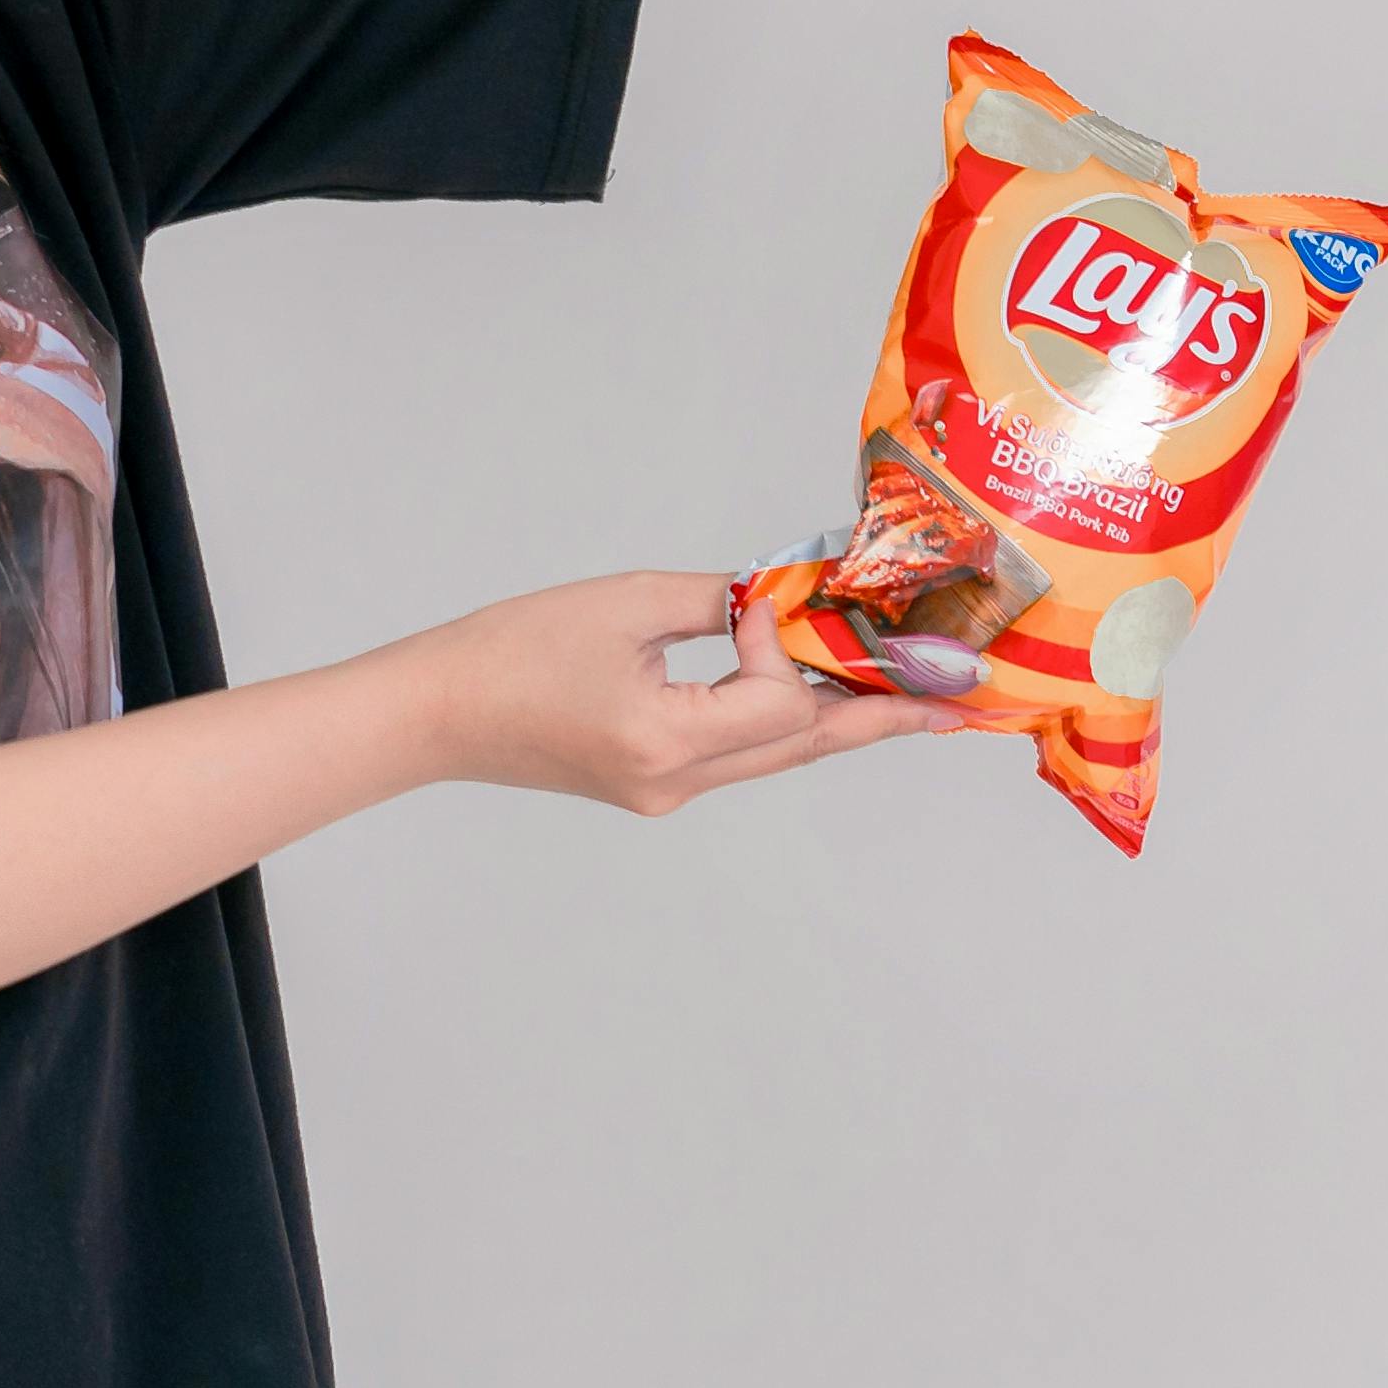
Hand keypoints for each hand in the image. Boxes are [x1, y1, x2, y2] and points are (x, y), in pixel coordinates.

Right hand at [385, 572, 936, 813]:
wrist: (434, 714)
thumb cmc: (510, 653)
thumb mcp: (623, 605)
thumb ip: (712, 601)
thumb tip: (778, 596)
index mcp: (667, 744)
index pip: (779, 703)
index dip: (791, 649)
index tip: (762, 601)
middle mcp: (676, 783)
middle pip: (801, 747)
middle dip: (880, 719)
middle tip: (954, 705)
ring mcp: (665, 792)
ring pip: (773, 753)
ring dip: (836, 721)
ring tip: (905, 701)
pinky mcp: (652, 783)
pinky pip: (736, 751)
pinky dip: (778, 721)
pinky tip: (813, 697)